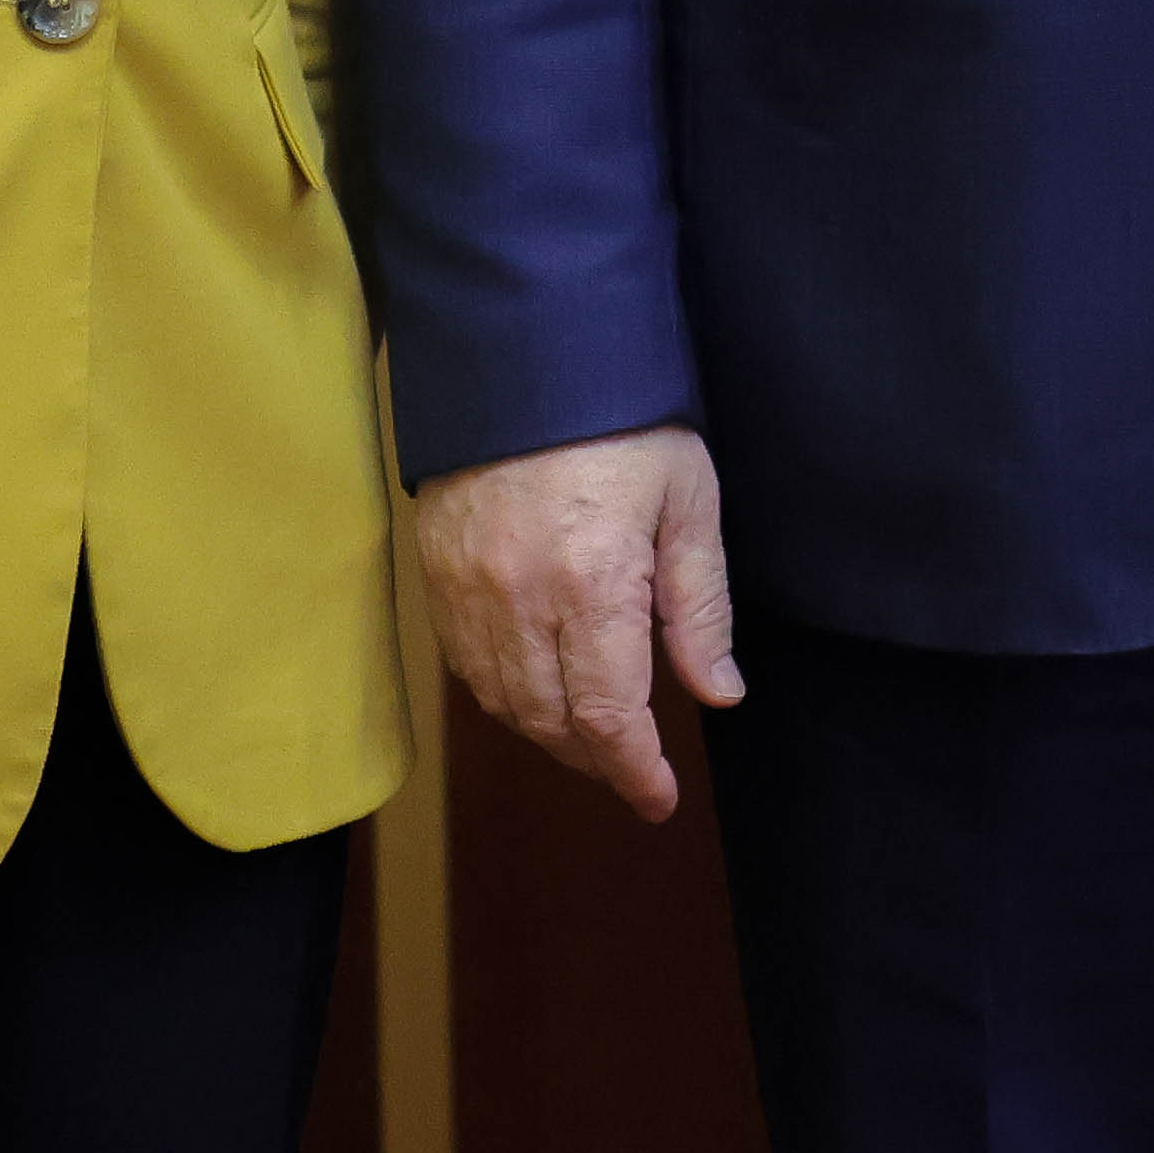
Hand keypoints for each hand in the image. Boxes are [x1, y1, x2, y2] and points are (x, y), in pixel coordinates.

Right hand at [415, 423, 742, 822]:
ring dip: (549, 735)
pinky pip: (465, 664)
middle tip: (634, 773)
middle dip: (597, 761)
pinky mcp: (434, 573)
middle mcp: (520, 600)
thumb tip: (719, 692)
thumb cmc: (626, 422)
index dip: (635, 770)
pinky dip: (503, 696)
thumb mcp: (689, 503)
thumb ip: (701, 608)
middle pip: (551, 721)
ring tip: (592, 743)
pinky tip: (537, 693)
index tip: (659, 798)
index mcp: (593, 584)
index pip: (609, 716)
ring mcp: (467, 589)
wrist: (527, 353)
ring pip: (502, 702)